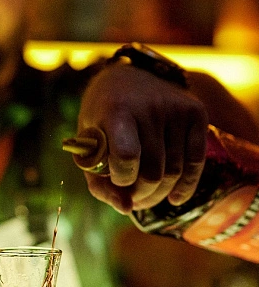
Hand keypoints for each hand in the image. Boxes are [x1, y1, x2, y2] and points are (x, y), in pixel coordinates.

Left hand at [74, 64, 207, 213]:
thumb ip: (99, 182)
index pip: (127, 156)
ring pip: (175, 171)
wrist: (128, 77)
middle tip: (133, 199)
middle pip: (153, 171)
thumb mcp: (89, 145)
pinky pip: (196, 160)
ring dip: (160, 193)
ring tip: (146, 197)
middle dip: (141, 194)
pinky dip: (187, 185)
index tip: (116, 180)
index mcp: (116, 110)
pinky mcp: (196, 112)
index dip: (122, 178)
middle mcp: (149, 107)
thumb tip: (126, 208)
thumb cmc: (103, 118)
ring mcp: (176, 109)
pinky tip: (176, 198)